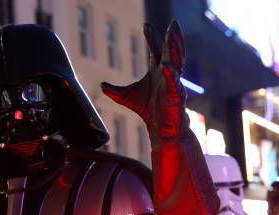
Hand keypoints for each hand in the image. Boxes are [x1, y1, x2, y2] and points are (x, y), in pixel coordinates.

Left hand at [101, 21, 188, 143]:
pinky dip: (171, 76)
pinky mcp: (176, 96)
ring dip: (176, 49)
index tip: (146, 25)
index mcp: (157, 71)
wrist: (161, 128)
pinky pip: (174, 84)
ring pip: (177, 63)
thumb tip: (101, 85)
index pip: (156, 50)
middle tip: (173, 23)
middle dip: (172, 37)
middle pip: (170, 52)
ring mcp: (174, 84)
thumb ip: (114, 91)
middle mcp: (168, 74)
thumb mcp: (126, 97)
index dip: (152, 38)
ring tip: (174, 35)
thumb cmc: (148, 110)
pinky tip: (166, 67)